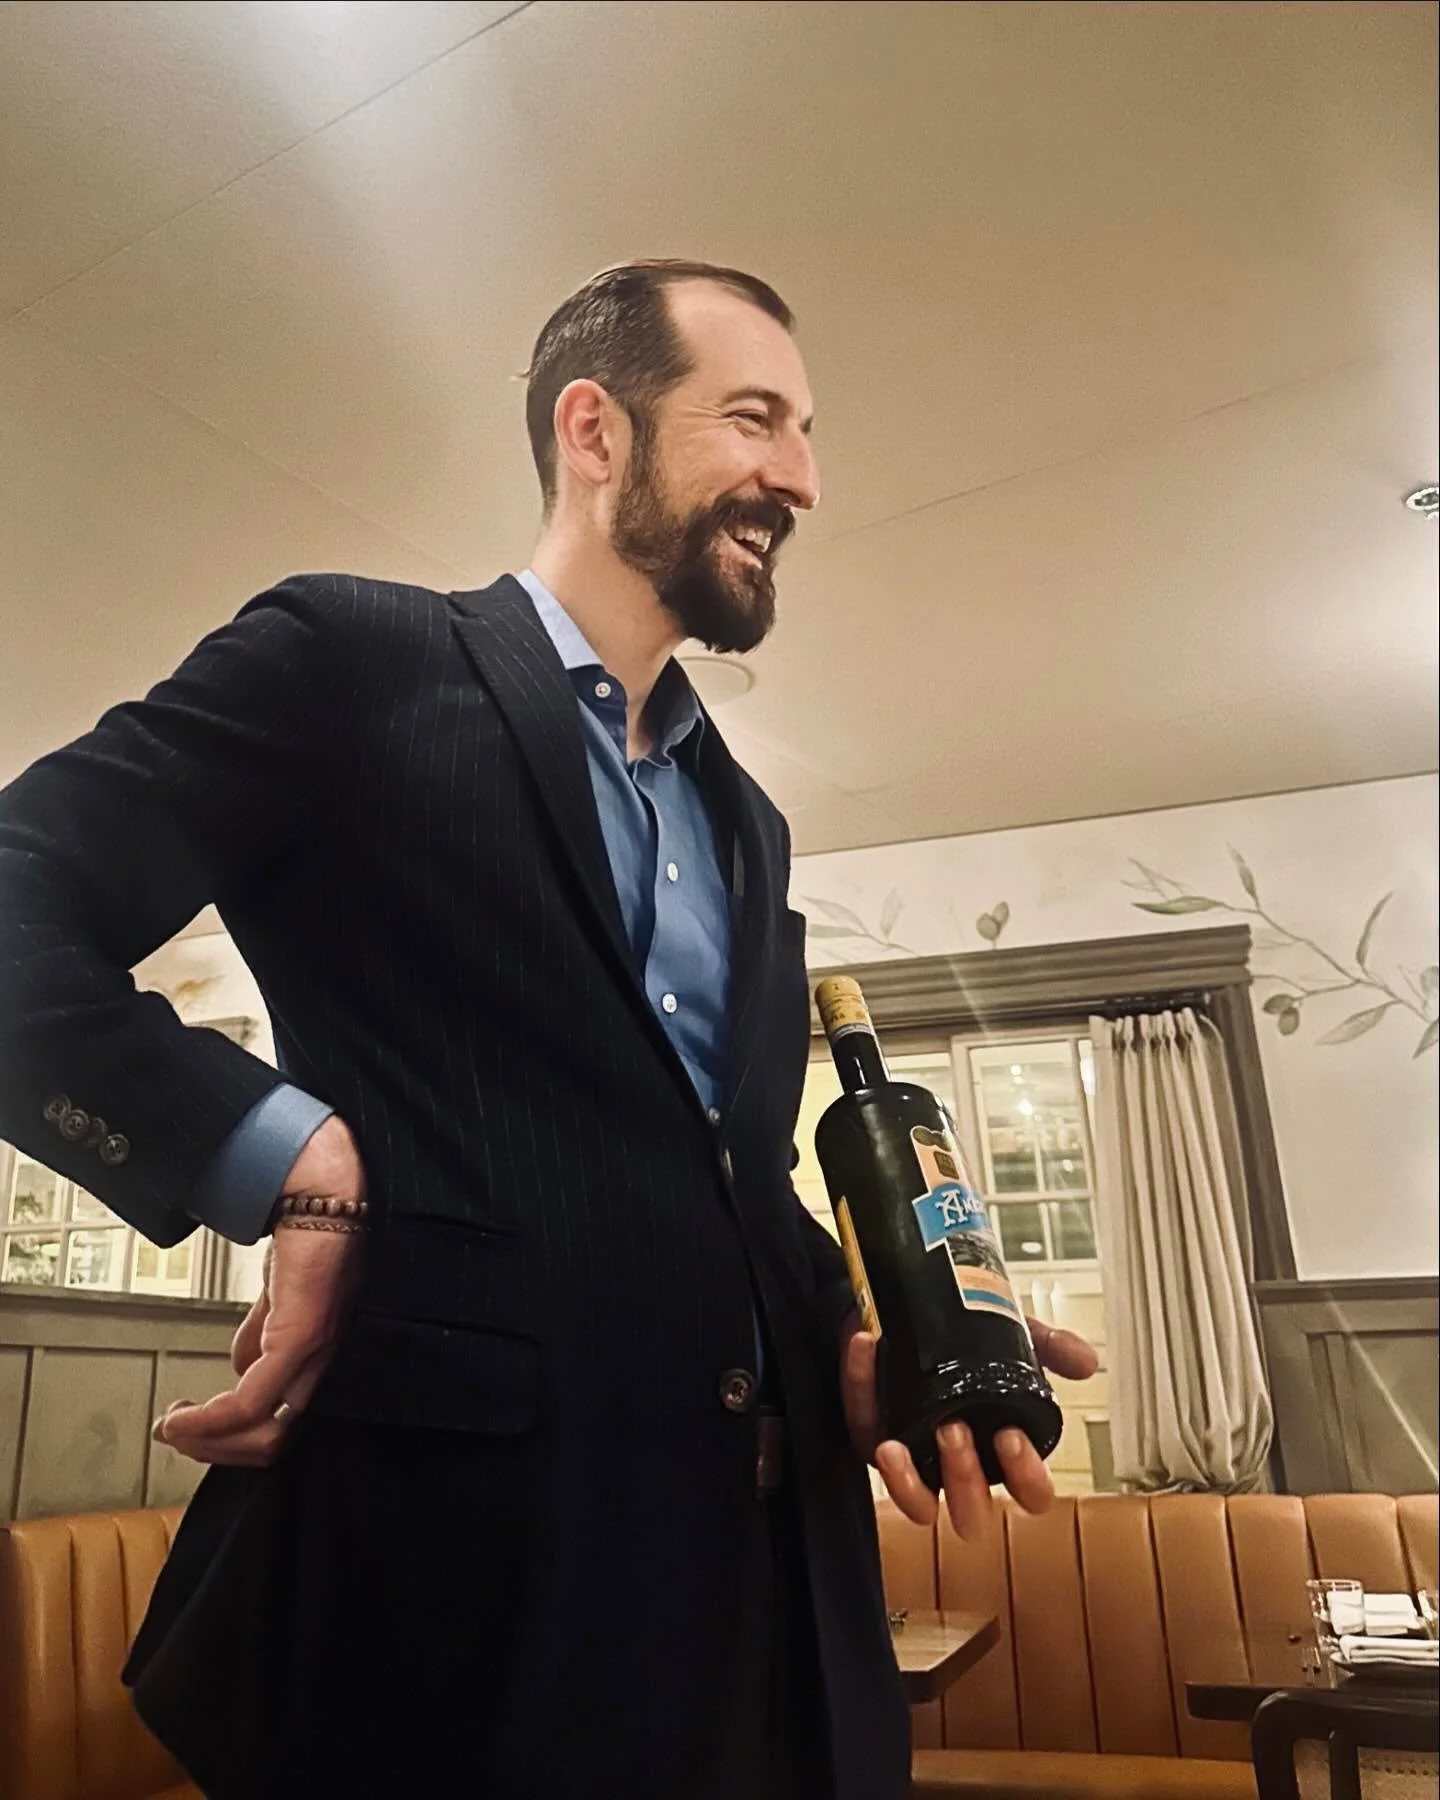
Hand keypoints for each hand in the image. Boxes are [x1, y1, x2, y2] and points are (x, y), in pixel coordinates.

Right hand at [153, 1116, 365, 1466]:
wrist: (322, 1193)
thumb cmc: (312, 1237)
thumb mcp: (278, 1296)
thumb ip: (261, 1331)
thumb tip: (237, 1366)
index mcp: (319, 1359)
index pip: (283, 1425)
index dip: (236, 1441)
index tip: (195, 1434)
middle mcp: (324, 1364)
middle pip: (273, 1442)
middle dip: (217, 1451)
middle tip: (178, 1439)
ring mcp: (315, 1354)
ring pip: (263, 1433)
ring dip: (209, 1442)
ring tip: (174, 1430)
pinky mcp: (301, 1337)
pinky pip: (251, 1401)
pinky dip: (210, 1421)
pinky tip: (184, 1418)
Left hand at [840, 1311, 1098, 1539]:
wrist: (907, 1306)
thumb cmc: (962, 1338)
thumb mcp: (1011, 1335)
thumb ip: (1048, 1346)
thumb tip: (1086, 1360)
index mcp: (1001, 1449)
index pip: (1030, 1494)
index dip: (1027, 1479)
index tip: (1012, 1437)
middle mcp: (959, 1464)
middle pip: (971, 1514)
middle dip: (964, 1478)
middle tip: (956, 1429)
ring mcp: (915, 1458)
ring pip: (916, 1505)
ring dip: (908, 1481)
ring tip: (900, 1441)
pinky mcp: (869, 1435)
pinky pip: (861, 1430)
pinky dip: (862, 1389)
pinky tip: (867, 1351)